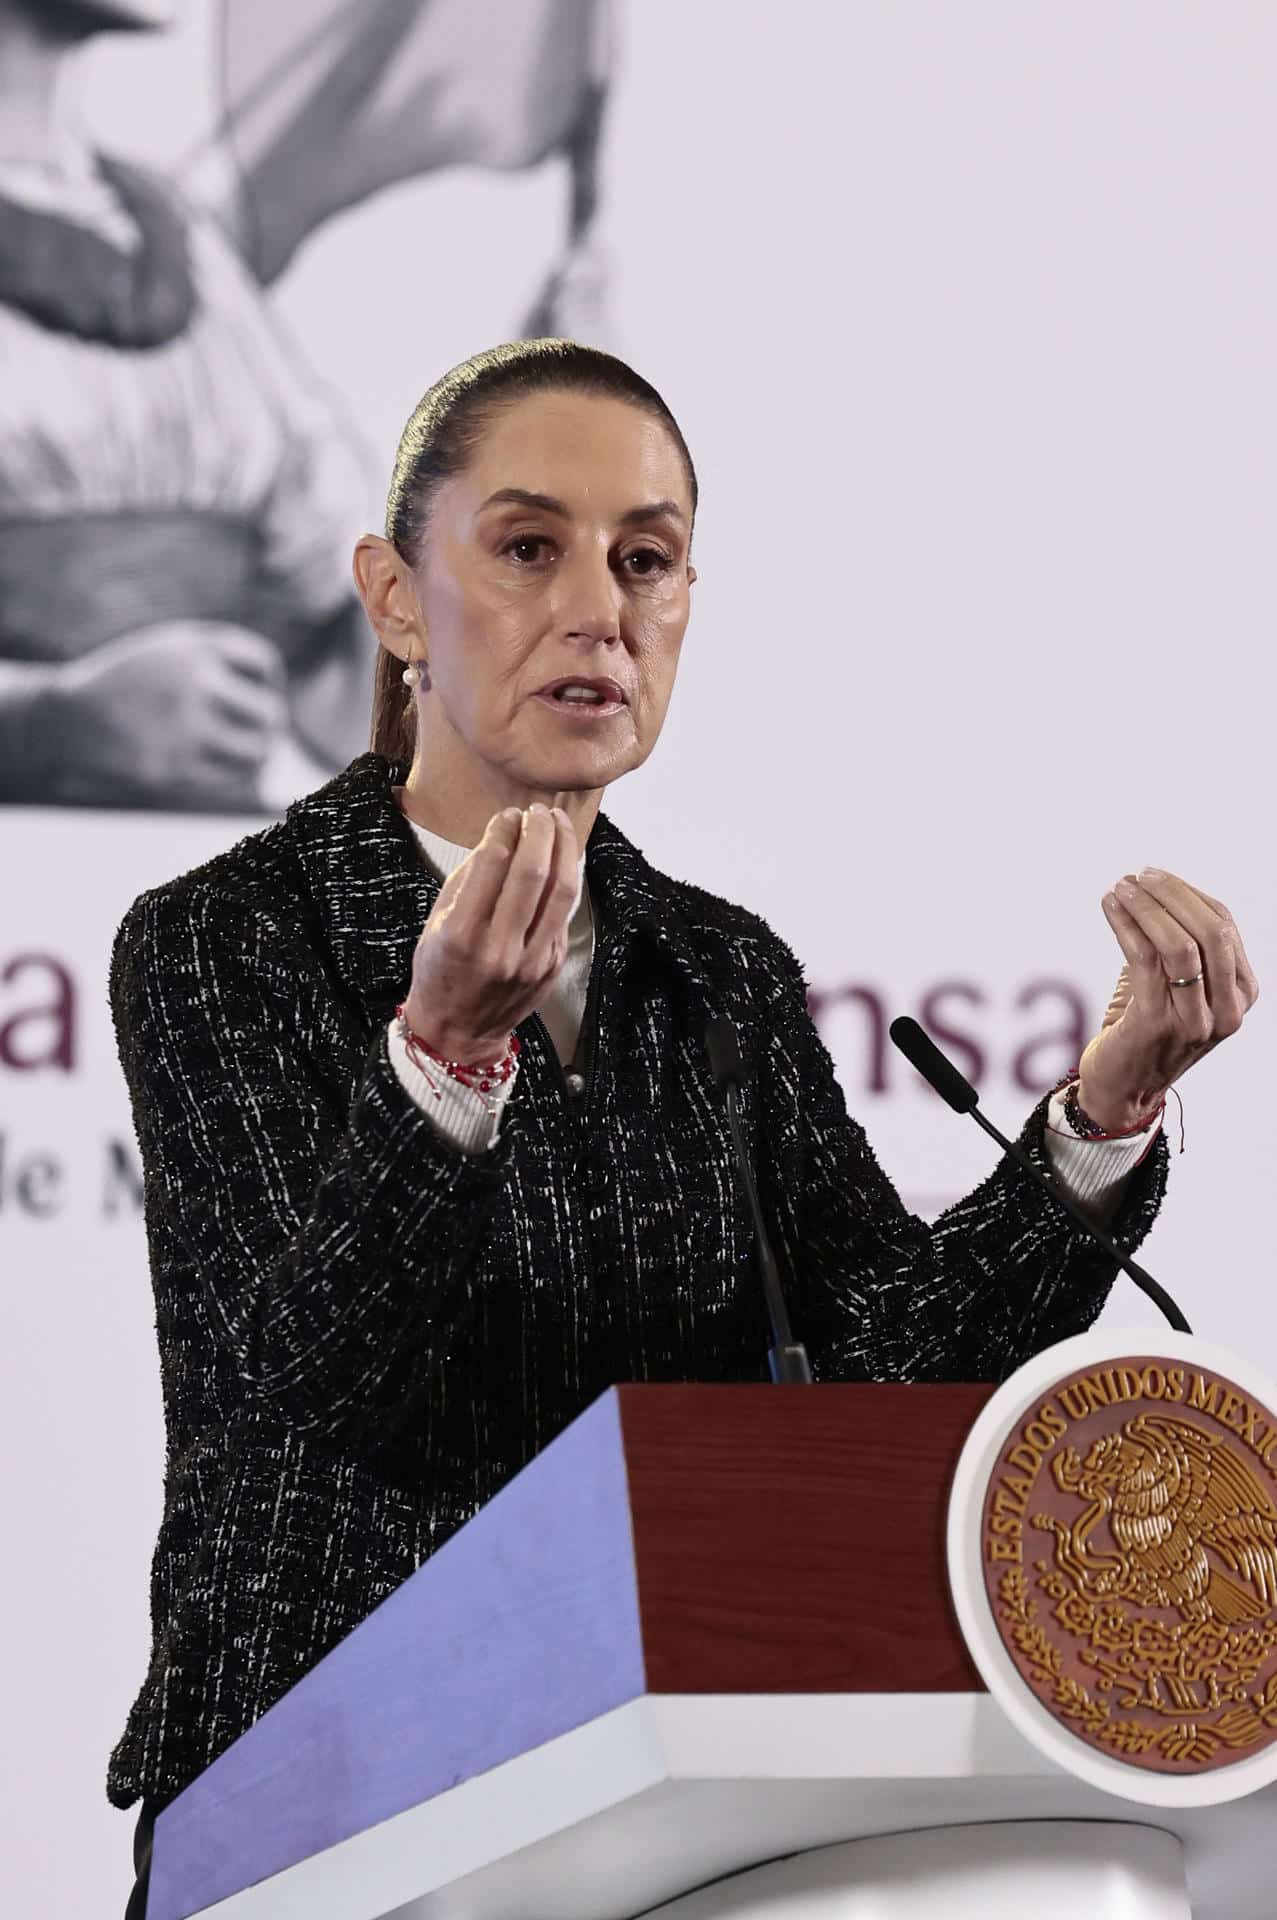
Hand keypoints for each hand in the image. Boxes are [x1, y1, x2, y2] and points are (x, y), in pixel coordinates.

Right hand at [47, 621, 287, 808]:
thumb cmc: (134, 684)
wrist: (69, 719)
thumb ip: (224, 660)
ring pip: (257, 752)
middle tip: (261, 735)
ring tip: (251, 756)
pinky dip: (239, 779)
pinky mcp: (171, 768)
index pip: (264, 664)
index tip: (255, 694)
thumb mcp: (173, 649)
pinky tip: (231, 773)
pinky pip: (232, 781)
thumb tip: (281, 705)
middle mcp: (192, 681)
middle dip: (269, 727)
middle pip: (269, 713)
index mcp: (194, 646)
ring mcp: (182, 726)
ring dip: (259, 757)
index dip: (268, 683)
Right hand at [404, 803, 580, 1060]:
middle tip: (538, 810)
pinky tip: (562, 857)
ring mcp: (531, 960)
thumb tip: (501, 834)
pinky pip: (564, 912)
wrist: (458, 1031)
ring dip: (564, 848)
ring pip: (561, 891)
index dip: (504, 829)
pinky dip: (566, 878)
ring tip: (558, 822)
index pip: (492, 865)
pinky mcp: (551, 965)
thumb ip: (468, 879)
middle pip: (532, 873)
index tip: (507, 814)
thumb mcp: (436, 923)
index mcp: (461, 934)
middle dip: (539, 831)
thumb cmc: (439, 970)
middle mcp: (499, 948)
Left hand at [1076, 869, 1258, 1131]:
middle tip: (1137, 876)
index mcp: (1241, 993)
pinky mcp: (1157, 1025)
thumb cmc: (1146, 1030)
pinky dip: (1126, 925)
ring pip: (1180, 944)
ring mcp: (1196, 1020)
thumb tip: (1152, 888)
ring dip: (1147, 907)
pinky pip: (1144, 960)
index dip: (1188, 894)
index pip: (1224, 926)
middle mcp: (1227, 1009)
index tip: (1153, 875)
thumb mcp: (1176, 985)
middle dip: (1172, 895)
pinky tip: (1110, 907)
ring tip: (1120, 887)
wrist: (1123, 1090)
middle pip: (1211, 931)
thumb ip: (1179, 945)